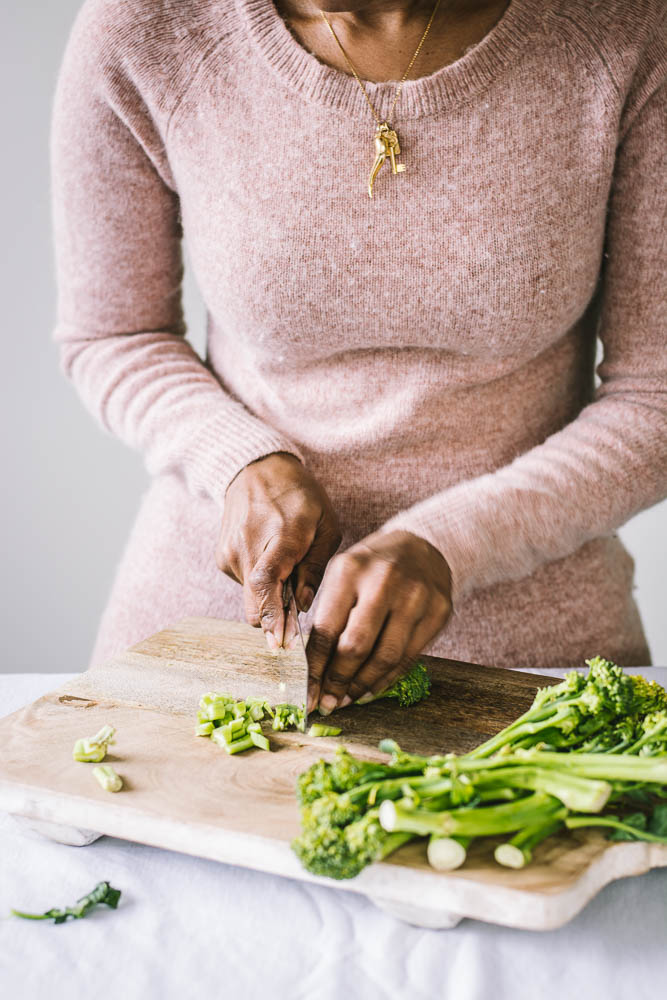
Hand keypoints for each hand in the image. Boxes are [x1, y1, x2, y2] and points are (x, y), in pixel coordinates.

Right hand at [215, 452, 341, 646]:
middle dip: (274, 621)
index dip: (272, 616)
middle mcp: (248, 545)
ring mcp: (230, 551)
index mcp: (281, 535)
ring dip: (270, 597)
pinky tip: (271, 561)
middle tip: (293, 627)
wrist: (256, 469)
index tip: (280, 643)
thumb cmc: (300, 497)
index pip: (266, 583)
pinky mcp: (222, 556)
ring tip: (287, 570)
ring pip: (251, 598)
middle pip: (254, 603)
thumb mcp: (326, 525)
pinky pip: (244, 585)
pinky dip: (259, 584)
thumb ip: (316, 567)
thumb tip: (302, 604)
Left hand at [306, 529, 451, 713]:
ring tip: (347, 699)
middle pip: (356, 646)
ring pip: (386, 658)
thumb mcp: (342, 576)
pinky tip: (371, 688)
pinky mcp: (439, 612)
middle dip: (337, 682)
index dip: (315, 668)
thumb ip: (328, 616)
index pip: (326, 629)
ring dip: (362, 686)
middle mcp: (384, 581)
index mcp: (350, 570)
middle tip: (327, 704)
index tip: (307, 693)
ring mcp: (416, 597)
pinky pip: (409, 657)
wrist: (422, 546)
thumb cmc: (371, 567)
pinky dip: (387, 679)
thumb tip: (312, 670)